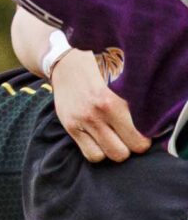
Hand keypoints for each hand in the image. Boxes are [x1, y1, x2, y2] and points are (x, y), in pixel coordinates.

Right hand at [50, 44, 148, 163]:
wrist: (66, 64)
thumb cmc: (100, 71)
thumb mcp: (120, 83)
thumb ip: (134, 103)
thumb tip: (152, 125)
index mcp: (114, 101)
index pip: (139, 138)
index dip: (145, 139)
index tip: (143, 133)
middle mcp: (97, 114)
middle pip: (124, 152)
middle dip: (130, 147)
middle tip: (130, 137)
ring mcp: (82, 122)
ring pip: (108, 155)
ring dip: (114, 150)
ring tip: (116, 139)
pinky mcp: (70, 127)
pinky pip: (90, 155)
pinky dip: (98, 152)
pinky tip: (101, 141)